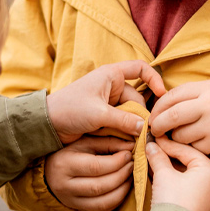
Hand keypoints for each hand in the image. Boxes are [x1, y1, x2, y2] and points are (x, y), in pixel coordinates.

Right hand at [45, 137, 134, 210]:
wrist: (49, 172)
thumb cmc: (70, 152)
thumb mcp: (85, 142)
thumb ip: (108, 143)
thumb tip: (131, 146)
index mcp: (64, 164)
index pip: (95, 166)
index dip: (116, 162)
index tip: (128, 154)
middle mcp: (65, 185)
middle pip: (100, 185)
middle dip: (122, 175)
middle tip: (133, 165)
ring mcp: (70, 199)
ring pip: (103, 201)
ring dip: (122, 189)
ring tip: (130, 176)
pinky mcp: (78, 208)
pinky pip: (102, 208)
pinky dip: (117, 199)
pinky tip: (123, 187)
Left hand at [47, 60, 165, 143]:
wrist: (47, 124)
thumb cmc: (69, 110)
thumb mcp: (99, 115)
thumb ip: (124, 121)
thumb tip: (146, 129)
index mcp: (111, 75)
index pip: (140, 68)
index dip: (154, 79)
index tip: (162, 95)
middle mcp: (112, 87)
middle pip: (138, 99)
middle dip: (139, 116)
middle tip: (140, 134)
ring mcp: (109, 103)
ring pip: (131, 114)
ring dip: (131, 127)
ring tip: (128, 140)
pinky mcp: (105, 117)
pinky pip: (122, 123)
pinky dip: (124, 132)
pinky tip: (122, 142)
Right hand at [145, 138, 209, 210]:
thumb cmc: (173, 201)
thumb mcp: (163, 174)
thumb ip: (158, 157)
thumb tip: (151, 146)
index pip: (187, 151)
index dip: (168, 144)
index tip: (155, 139)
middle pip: (189, 161)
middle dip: (170, 155)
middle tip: (155, 147)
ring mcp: (209, 193)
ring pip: (188, 173)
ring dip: (171, 166)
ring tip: (155, 159)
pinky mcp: (201, 203)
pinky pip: (189, 184)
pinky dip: (176, 177)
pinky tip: (161, 173)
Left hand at [148, 79, 209, 155]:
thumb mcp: (206, 89)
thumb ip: (184, 95)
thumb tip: (157, 109)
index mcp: (205, 91)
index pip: (171, 97)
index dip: (157, 107)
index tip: (152, 115)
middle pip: (172, 117)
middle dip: (158, 125)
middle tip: (154, 129)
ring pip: (180, 136)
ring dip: (174, 137)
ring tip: (180, 133)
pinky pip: (192, 148)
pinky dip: (190, 146)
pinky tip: (196, 141)